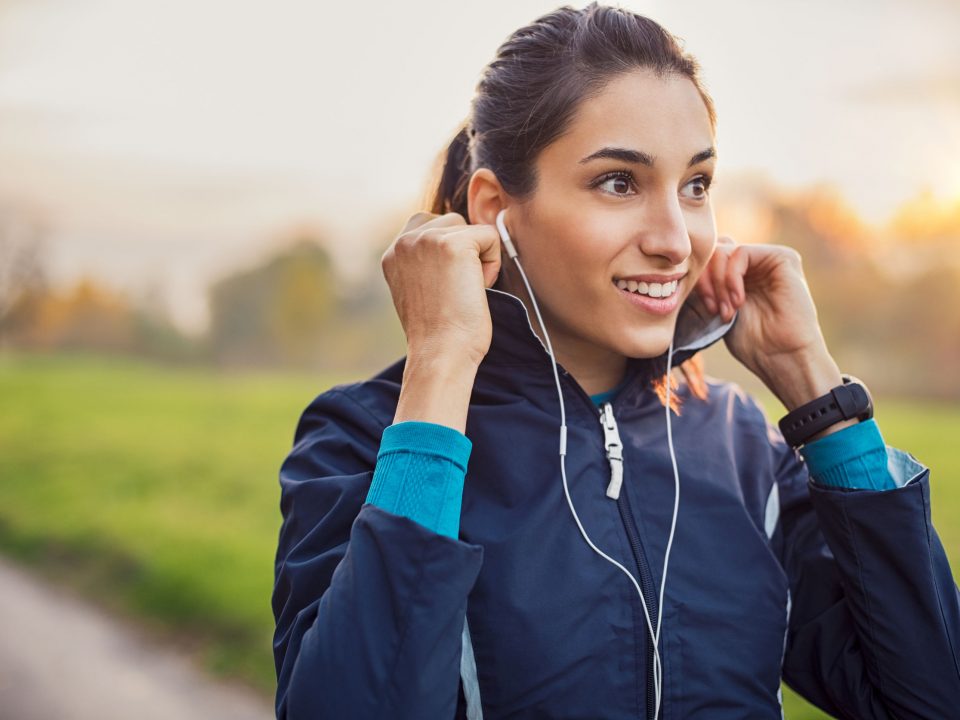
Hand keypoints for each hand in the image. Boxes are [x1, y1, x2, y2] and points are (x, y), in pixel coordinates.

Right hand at [381, 211, 502, 366]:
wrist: (441, 353)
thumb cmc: (437, 333)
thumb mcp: (419, 290)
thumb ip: (426, 263)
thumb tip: (457, 248)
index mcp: (393, 253)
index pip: (429, 225)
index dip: (448, 252)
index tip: (444, 287)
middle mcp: (405, 241)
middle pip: (453, 222)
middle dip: (464, 252)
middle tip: (454, 291)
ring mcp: (427, 239)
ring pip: (471, 229)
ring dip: (478, 258)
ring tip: (464, 290)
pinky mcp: (453, 244)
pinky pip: (490, 237)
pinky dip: (493, 264)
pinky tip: (476, 289)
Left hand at [694, 237, 845, 410]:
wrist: (783, 357)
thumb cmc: (754, 342)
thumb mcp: (719, 310)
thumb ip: (707, 286)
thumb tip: (685, 269)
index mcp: (741, 274)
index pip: (708, 257)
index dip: (699, 278)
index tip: (704, 308)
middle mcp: (755, 262)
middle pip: (714, 250)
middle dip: (706, 280)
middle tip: (713, 308)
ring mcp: (768, 258)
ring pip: (724, 250)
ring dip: (718, 282)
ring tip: (726, 309)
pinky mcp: (782, 257)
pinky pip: (741, 253)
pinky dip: (731, 277)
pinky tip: (738, 301)